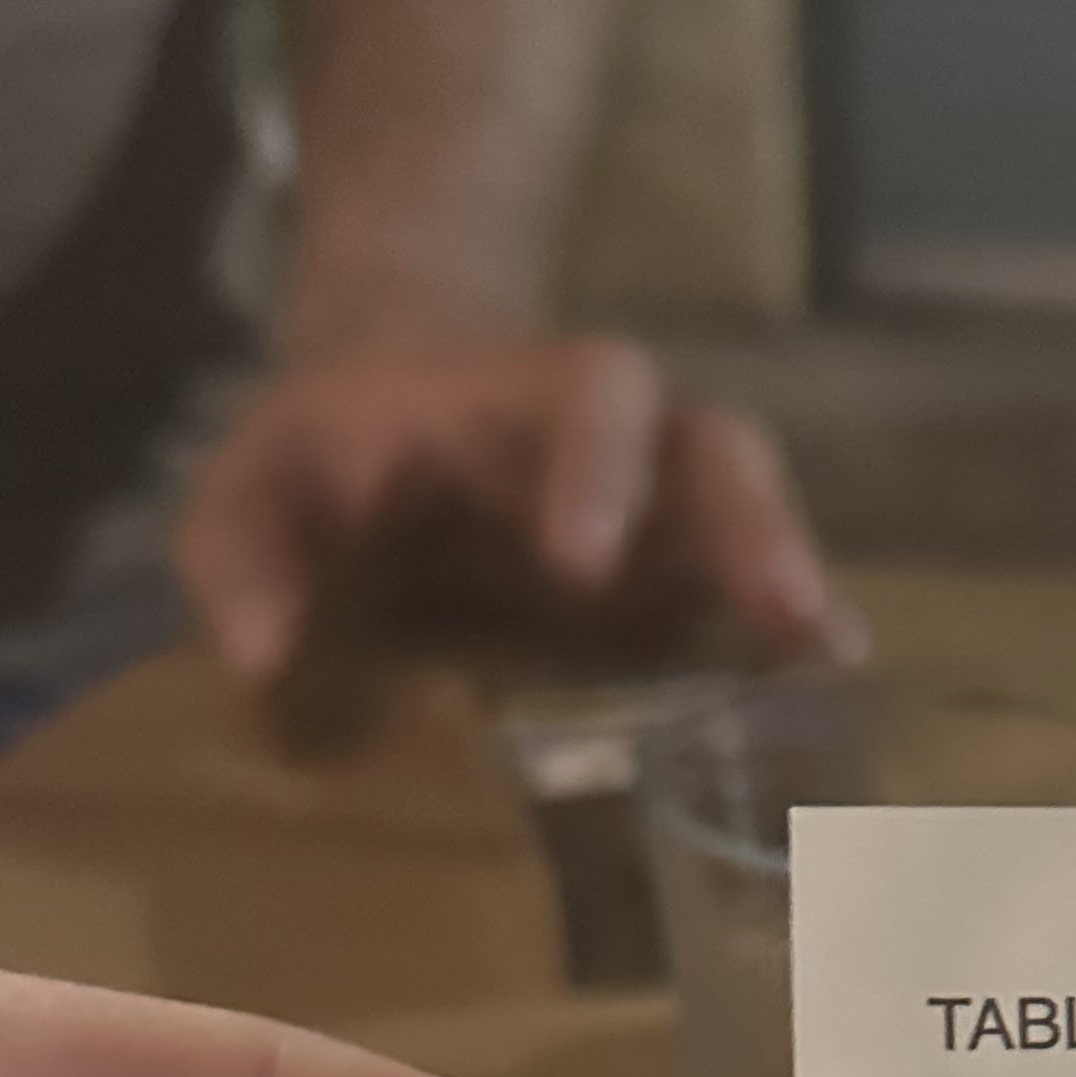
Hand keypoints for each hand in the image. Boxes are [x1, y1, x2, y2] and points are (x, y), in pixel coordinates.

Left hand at [175, 335, 868, 682]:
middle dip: (749, 526)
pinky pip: (761, 589)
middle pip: (716, 448)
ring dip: (793, 580)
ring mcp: (667, 506)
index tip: (583, 560)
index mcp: (515, 400)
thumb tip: (258, 652)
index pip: (588, 393)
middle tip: (780, 610)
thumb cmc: (321, 466)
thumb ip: (238, 550)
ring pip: (756, 515)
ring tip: (825, 657)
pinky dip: (802, 632)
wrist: (383, 432)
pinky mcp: (686, 574)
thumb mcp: (252, 488)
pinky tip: (836, 683)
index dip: (599, 465)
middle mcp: (620, 441)